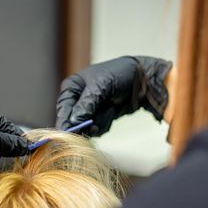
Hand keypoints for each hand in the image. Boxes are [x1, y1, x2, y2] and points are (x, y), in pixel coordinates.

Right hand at [56, 56, 172, 135]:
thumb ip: (86, 104)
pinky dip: (105, 123)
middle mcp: (77, 99)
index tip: (69, 132)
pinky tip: (113, 111)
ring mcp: (89, 110)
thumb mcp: (102, 86)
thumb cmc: (120, 75)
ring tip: (110, 109)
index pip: (63, 107)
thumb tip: (74, 122)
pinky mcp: (100, 118)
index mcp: (72, 87)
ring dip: (98, 122)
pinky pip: (97, 129)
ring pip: (85, 127)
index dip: (65, 121)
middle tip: (93, 126)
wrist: (144, 79)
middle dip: (84, 124)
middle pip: (72, 121)